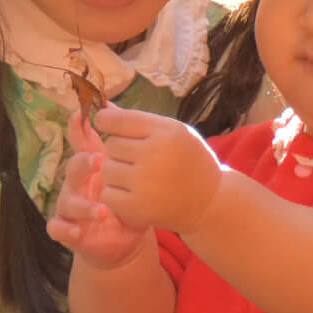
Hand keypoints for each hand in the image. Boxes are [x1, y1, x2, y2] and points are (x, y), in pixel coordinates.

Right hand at [48, 122, 152, 266]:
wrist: (124, 237)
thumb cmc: (125, 200)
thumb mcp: (128, 176)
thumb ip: (121, 147)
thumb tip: (113, 107)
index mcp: (91, 167)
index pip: (81, 144)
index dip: (77, 129)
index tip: (78, 115)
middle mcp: (76, 183)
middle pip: (73, 168)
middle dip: (84, 163)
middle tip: (100, 161)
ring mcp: (70, 207)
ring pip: (67, 201)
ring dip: (82, 206)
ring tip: (102, 211)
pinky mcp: (67, 230)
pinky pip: (57, 228)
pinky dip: (64, 230)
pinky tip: (77, 231)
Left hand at [90, 107, 224, 233]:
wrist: (210, 201)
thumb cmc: (188, 160)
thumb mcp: (172, 132)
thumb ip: (137, 120)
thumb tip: (102, 104)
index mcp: (166, 131)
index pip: (117, 120)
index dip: (105, 120)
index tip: (106, 123)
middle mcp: (155, 154)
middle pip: (111, 145)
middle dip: (119, 150)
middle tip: (138, 159)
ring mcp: (145, 182)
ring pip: (106, 169)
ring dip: (116, 173)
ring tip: (137, 176)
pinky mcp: (137, 207)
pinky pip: (107, 194)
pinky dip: (117, 195)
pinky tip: (135, 193)